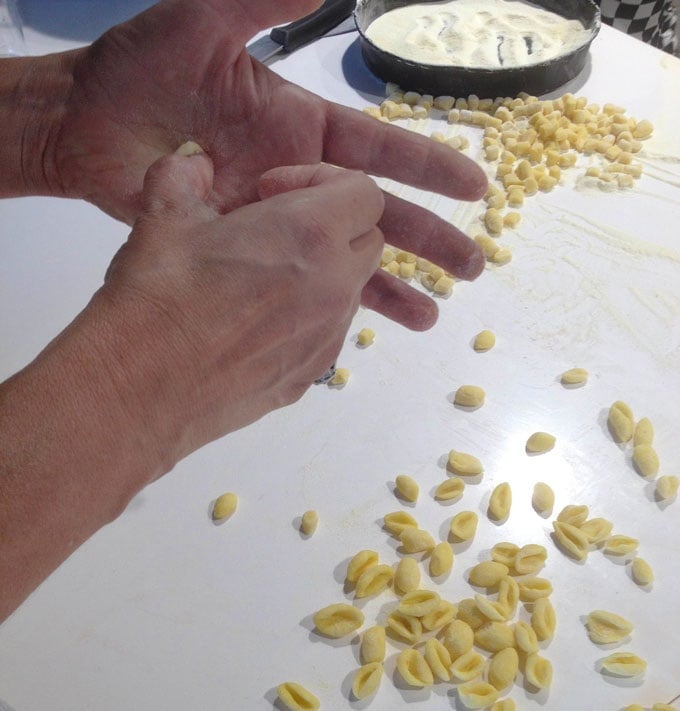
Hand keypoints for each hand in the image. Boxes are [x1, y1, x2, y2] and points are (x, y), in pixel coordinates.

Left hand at [47, 0, 486, 328]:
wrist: (84, 126)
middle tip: (473, 267)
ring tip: (428, 317)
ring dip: (388, 287)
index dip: (429, 167)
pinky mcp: (242, 252)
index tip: (476, 187)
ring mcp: (272, 221)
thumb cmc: (140, 72)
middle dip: (427, 239)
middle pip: (379, 214)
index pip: (381, 151)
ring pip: (344, 259)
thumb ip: (262, 0)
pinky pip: (293, 281)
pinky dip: (324, 304)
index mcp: (302, 128)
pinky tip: (354, 328)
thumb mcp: (204, 23)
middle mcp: (298, 179)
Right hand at [101, 148, 383, 454]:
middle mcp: (335, 286)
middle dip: (334, 226)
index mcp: (311, 235)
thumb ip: (185, 174)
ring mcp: (328, 337)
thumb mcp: (163, 214)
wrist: (142, 388)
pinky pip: (327, 333)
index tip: (274, 194)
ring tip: (261, 279)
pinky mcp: (311, 375)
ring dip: (322, 273)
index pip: (365, 192)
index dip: (325, 181)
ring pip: (350, 290)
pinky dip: (307, 317)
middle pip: (368, 240)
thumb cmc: (157, 296)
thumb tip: (196, 165)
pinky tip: (254, 323)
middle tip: (277, 231)